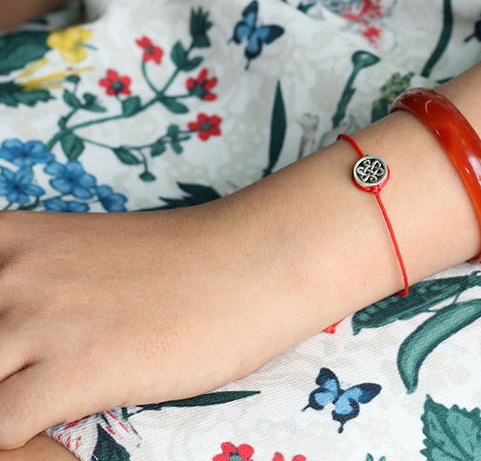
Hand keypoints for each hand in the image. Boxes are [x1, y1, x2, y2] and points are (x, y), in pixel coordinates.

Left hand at [0, 203, 298, 448]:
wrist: (254, 261)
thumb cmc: (187, 262)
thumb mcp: (87, 258)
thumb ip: (36, 289)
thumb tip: (15, 340)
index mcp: (7, 242)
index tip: (7, 361)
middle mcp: (10, 275)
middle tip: (21, 384)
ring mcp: (40, 320)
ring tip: (34, 410)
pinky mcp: (76, 368)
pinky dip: (12, 447)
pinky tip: (48, 434)